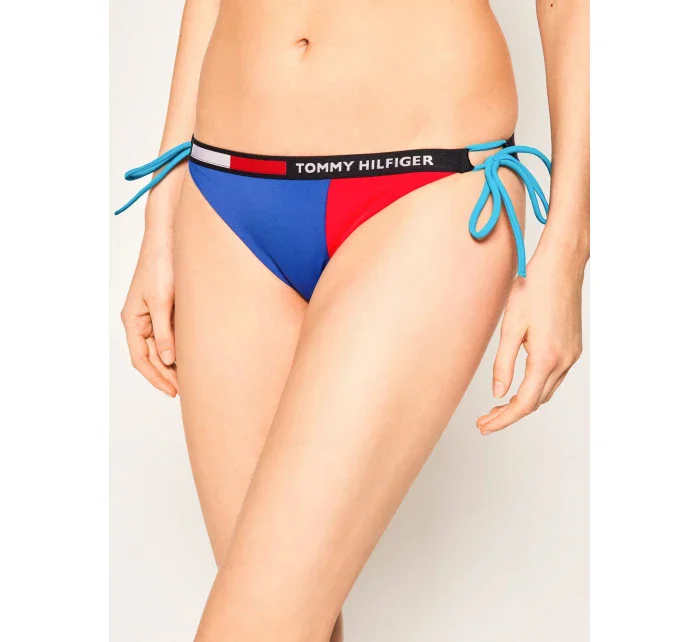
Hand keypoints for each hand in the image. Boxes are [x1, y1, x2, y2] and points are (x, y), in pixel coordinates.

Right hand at [121, 226, 177, 396]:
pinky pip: (171, 334)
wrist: (170, 237)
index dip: (156, 378)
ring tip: (193, 378)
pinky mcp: (167, 308)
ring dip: (174, 363)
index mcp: (133, 320)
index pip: (141, 359)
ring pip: (162, 347)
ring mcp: (154, 314)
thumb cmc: (161, 264)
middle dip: (167, 374)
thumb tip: (168, 360)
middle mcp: (141, 320)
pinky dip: (181, 347)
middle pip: (152, 357)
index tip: (174, 392)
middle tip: (188, 390)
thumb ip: (163, 332)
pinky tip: (195, 355)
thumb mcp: (162, 301)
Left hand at [477, 248, 584, 434]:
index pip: (524, 403)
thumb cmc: (533, 290)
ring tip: (498, 407)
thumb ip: (503, 364)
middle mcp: (564, 361)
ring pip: (546, 392)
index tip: (485, 426)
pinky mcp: (573, 348)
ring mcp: (571, 355)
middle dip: (509, 414)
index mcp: (546, 358)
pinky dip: (536, 388)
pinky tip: (520, 385)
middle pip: (536, 402)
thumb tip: (499, 393)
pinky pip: (554, 378)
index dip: (503, 419)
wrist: (560, 267)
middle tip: (485, 420)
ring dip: (523, 402)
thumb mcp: (511, 328)